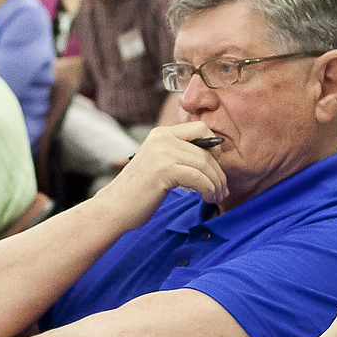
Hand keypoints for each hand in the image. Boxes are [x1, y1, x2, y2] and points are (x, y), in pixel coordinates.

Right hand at [99, 121, 230, 222]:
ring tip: (217, 197)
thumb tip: (211, 157)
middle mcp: (162, 138)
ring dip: (216, 183)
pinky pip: (198, 177)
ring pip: (205, 164)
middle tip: (222, 190)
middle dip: (219, 172)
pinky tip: (207, 198)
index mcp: (162, 133)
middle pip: (206, 150)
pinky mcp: (164, 170)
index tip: (215, 168)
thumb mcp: (159, 164)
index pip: (200, 128)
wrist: (114, 208)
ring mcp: (162, 152)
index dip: (214, 148)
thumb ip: (179, 155)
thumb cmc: (139, 192)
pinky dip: (208, 189)